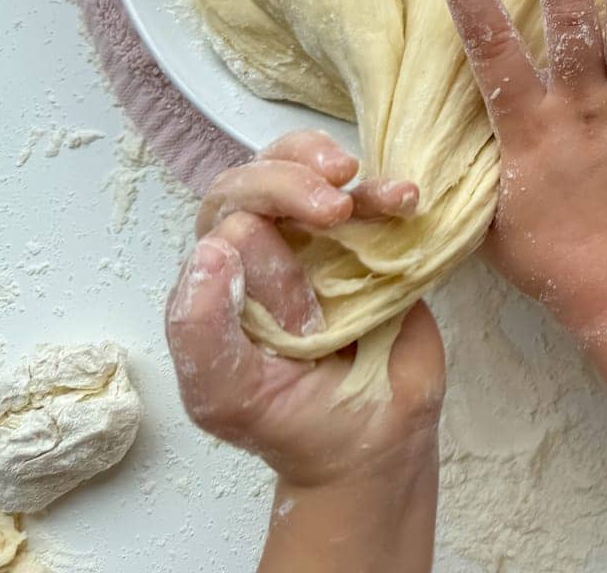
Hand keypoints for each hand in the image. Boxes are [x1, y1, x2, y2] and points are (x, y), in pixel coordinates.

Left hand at [166, 130, 444, 489]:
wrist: (377, 442)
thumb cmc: (293, 422)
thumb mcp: (226, 393)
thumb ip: (201, 329)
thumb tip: (213, 248)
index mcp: (223, 278)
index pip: (223, 218)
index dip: (256, 230)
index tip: (297, 280)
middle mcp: (266, 248)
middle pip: (259, 179)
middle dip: (290, 180)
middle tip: (333, 206)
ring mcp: (321, 240)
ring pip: (307, 167)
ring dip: (331, 165)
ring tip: (363, 187)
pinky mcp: (375, 241)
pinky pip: (372, 194)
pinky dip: (387, 188)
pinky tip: (406, 198)